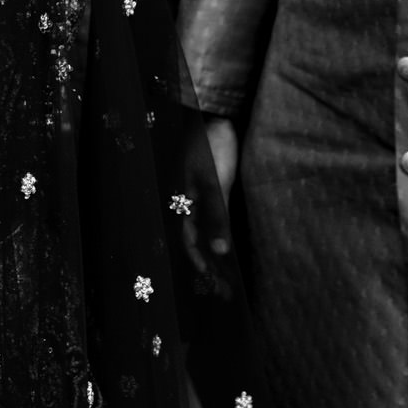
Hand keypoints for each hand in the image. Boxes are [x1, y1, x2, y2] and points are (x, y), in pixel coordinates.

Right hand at [175, 120, 235, 278]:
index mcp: (179, 204)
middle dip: (210, 268)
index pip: (190, 245)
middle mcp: (184, 203)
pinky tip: (224, 248)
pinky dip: (217, 237)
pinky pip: (209, 220)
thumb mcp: (214, 182)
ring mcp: (195, 196)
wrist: (211, 113)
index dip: (203, 267)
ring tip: (227, 279)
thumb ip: (215, 217)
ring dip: (214, 256)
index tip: (218, 289)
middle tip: (225, 294)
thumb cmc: (209, 146)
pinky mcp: (207, 188)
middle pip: (195, 243)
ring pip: (202, 233)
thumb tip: (220, 252)